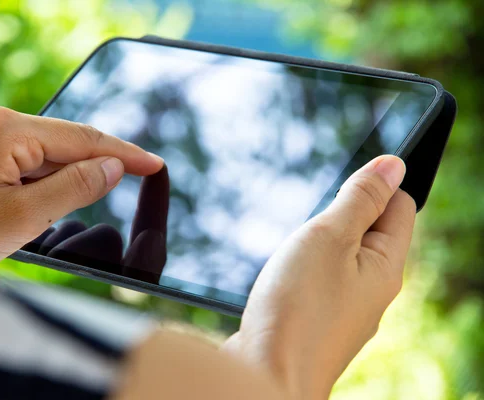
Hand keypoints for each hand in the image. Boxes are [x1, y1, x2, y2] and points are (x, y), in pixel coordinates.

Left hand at [0, 98, 163, 271]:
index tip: (154, 164)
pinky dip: (21, 174)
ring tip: (23, 215)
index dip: (122, 154)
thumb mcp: (25, 218)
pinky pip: (4, 151)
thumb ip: (77, 186)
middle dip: (78, 172)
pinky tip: (9, 201)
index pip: (80, 138)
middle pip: (54, 143)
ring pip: (28, 150)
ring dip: (44, 179)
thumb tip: (112, 167)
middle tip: (96, 201)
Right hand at [223, 155, 415, 399]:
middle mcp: (373, 291)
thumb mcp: (329, 235)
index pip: (400, 206)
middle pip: (370, 232)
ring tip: (293, 253)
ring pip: (341, 258)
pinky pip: (321, 282)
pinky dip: (305, 270)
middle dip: (340, 216)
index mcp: (386, 266)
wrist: (266, 374)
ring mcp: (346, 310)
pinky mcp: (319, 323)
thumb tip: (395, 165)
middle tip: (310, 222)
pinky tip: (284, 278)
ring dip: (318, 244)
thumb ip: (361, 199)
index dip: (373, 185)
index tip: (339, 184)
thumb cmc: (298, 305)